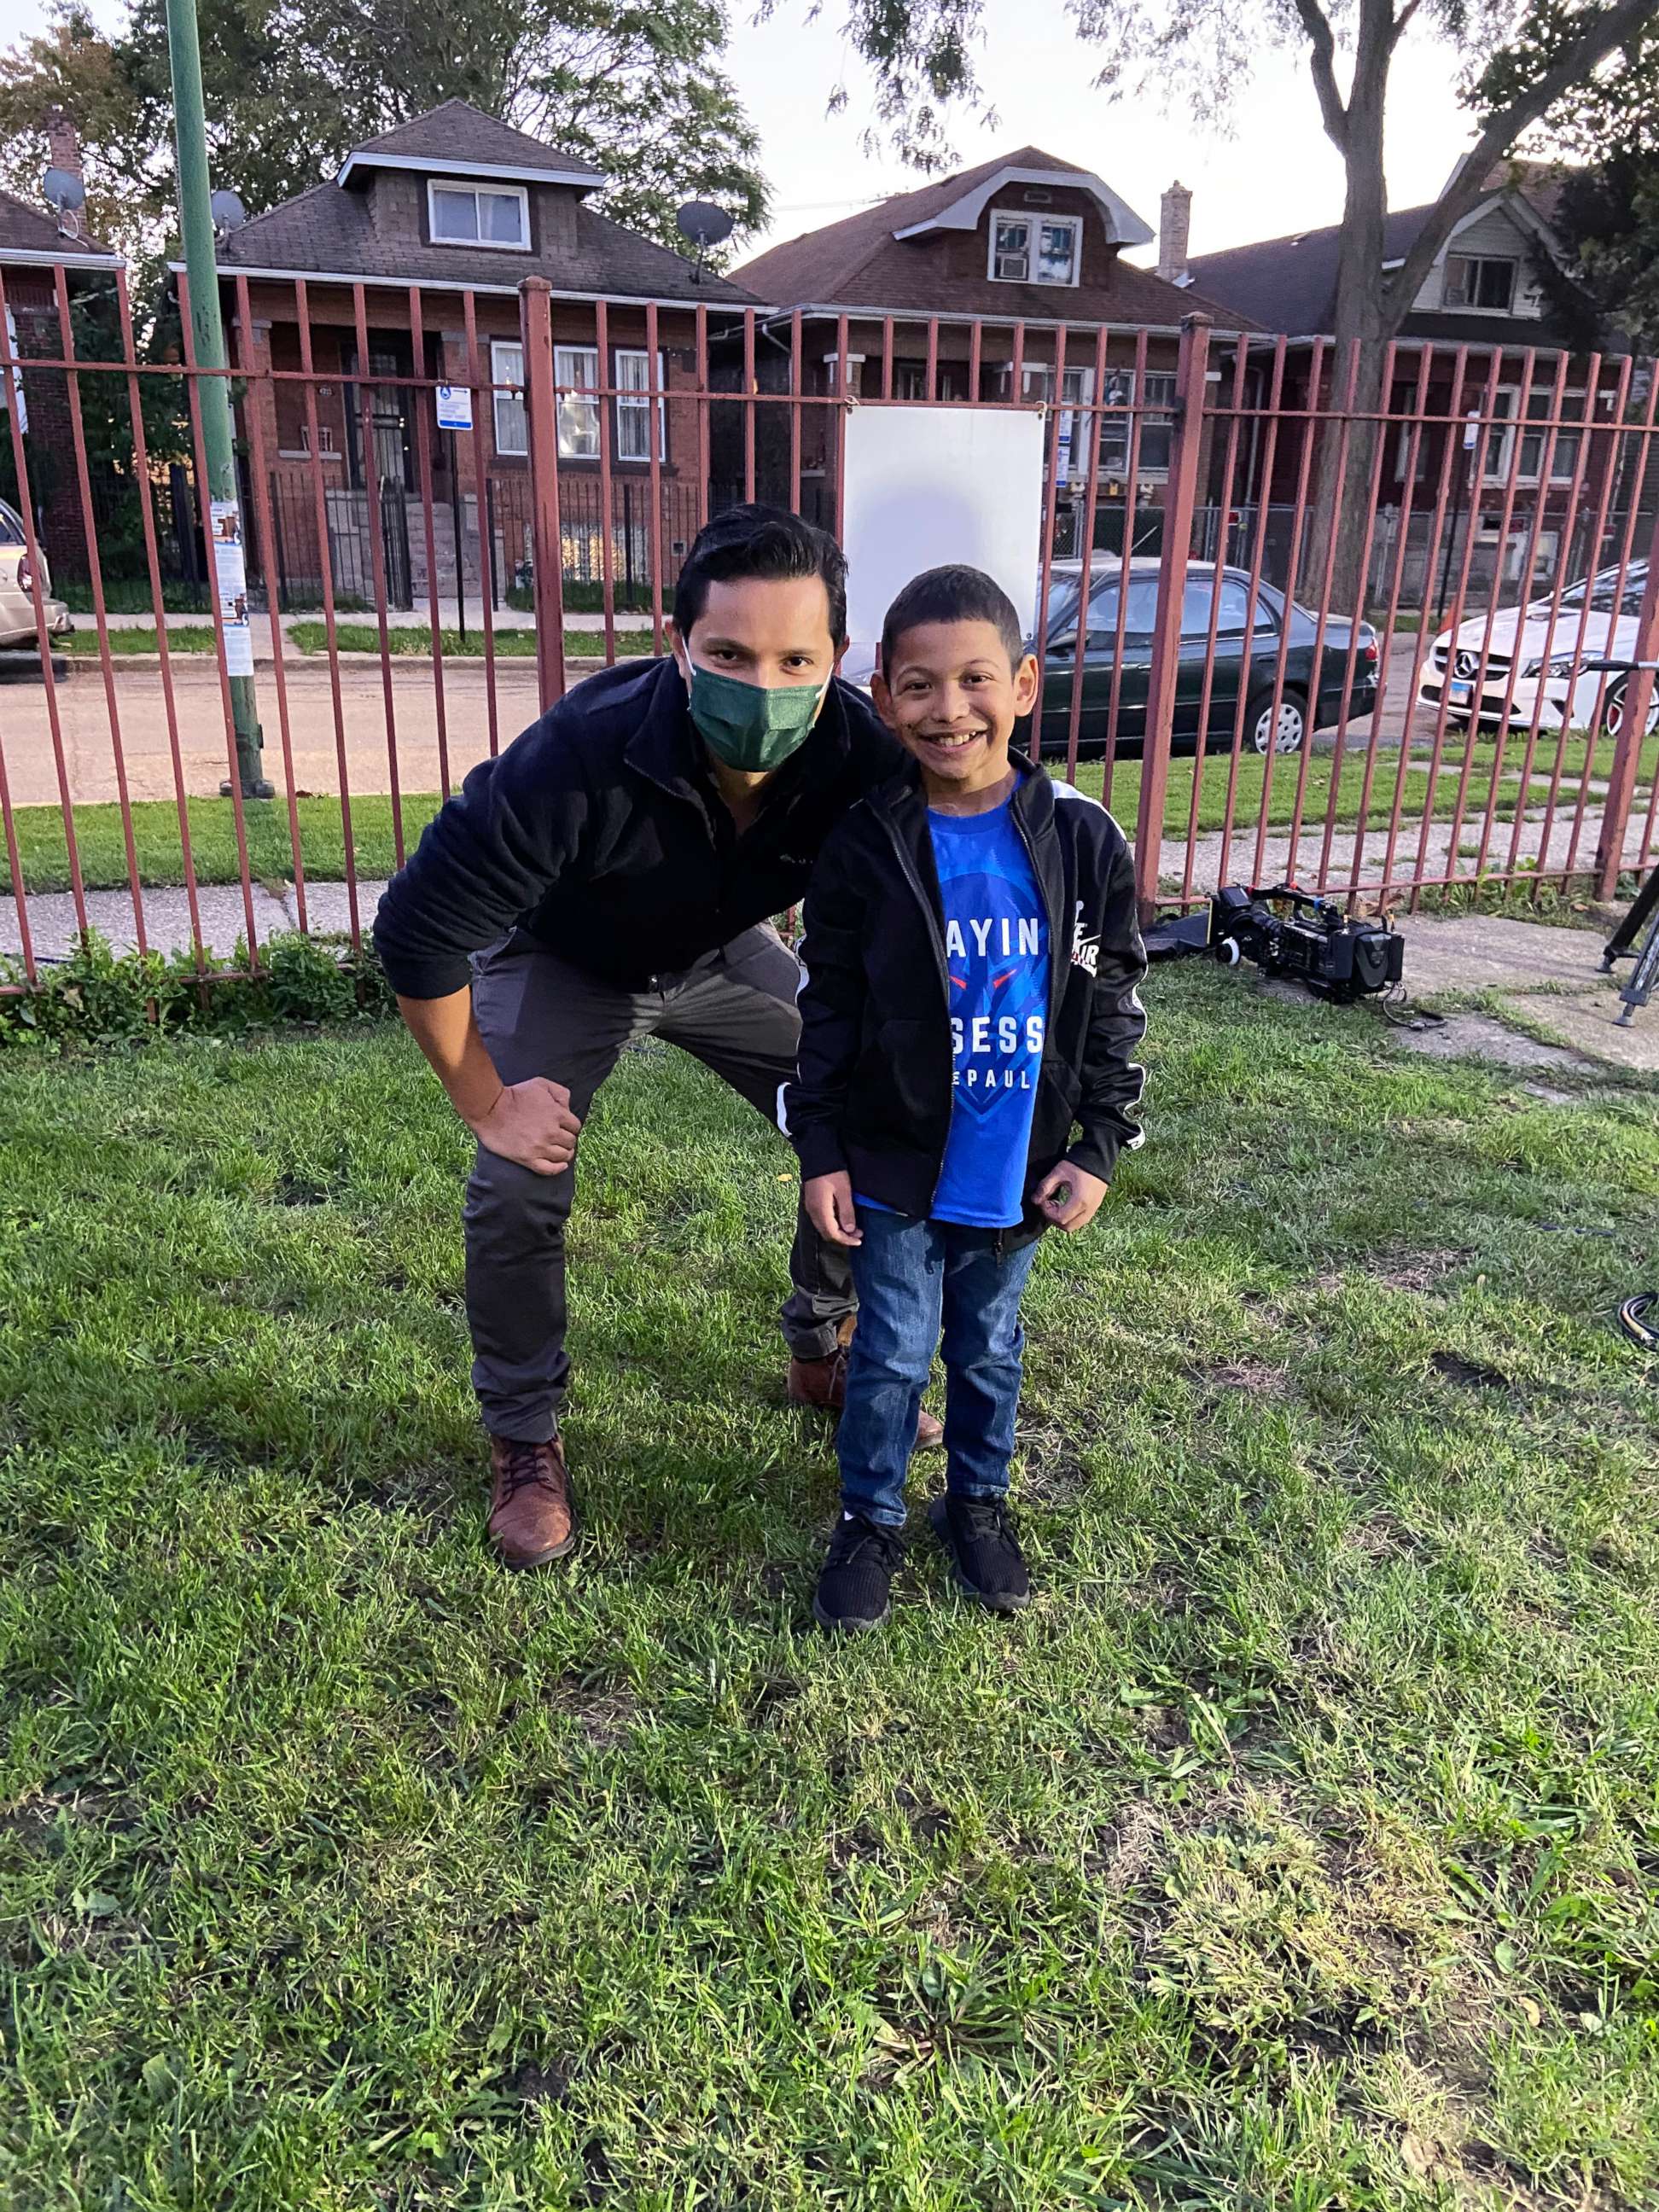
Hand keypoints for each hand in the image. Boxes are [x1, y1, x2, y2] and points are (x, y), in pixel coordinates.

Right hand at [468, 1076, 582, 1176]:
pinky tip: (560, 1165)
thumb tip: (568, 1107)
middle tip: (560, 1139)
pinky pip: (549, 1169)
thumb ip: (560, 1093)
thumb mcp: (540, 1084)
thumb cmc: (514, 1095)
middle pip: (570, 1142)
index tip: (564, 1128)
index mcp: (557, 1114)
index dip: (571, 1127)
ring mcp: (540, 1147)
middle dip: (567, 1140)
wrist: (490, 1109)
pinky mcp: (528, 1159)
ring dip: (564, 1153)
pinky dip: (558, 1168)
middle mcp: (552, 1132)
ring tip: (558, 1150)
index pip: (575, 1127)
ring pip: (563, 1156)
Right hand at [804, 1170, 862, 1246]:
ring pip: (823, 1227)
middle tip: (858, 1234)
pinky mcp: (811, 1203)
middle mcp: (813, 1212)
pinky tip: (841, 1219)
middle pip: (827, 1233)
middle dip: (843, 1237)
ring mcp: (810, 1207)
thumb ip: (847, 1212)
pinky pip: (820, 1220)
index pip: (833, 1234)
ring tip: (852, 1227)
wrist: (817, 1156)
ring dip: (838, 1231)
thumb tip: (849, 1230)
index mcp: (821, 1211)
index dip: (846, 1240)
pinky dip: (832, 1224)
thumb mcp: (844, 1191)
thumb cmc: (833, 1172)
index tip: (859, 1240)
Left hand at [1031, 1161, 1108, 1233]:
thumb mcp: (1058, 1173)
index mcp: (1080, 1201)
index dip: (1048, 1212)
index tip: (1043, 1201)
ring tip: (1057, 1204)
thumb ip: (1045, 1187)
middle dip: (1054, 1219)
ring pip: (1075, 1225)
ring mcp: (1094, 1209)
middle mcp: (1089, 1209)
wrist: (1098, 1157)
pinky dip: (1070, 1217)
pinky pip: (1081, 1220)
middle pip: (1067, 1227)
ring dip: (1062, 1219)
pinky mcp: (1095, 1206)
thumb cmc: (1078, 1164)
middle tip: (1048, 1204)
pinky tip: (1065, 1203)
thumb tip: (1035, 1200)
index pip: (1060, 1219)